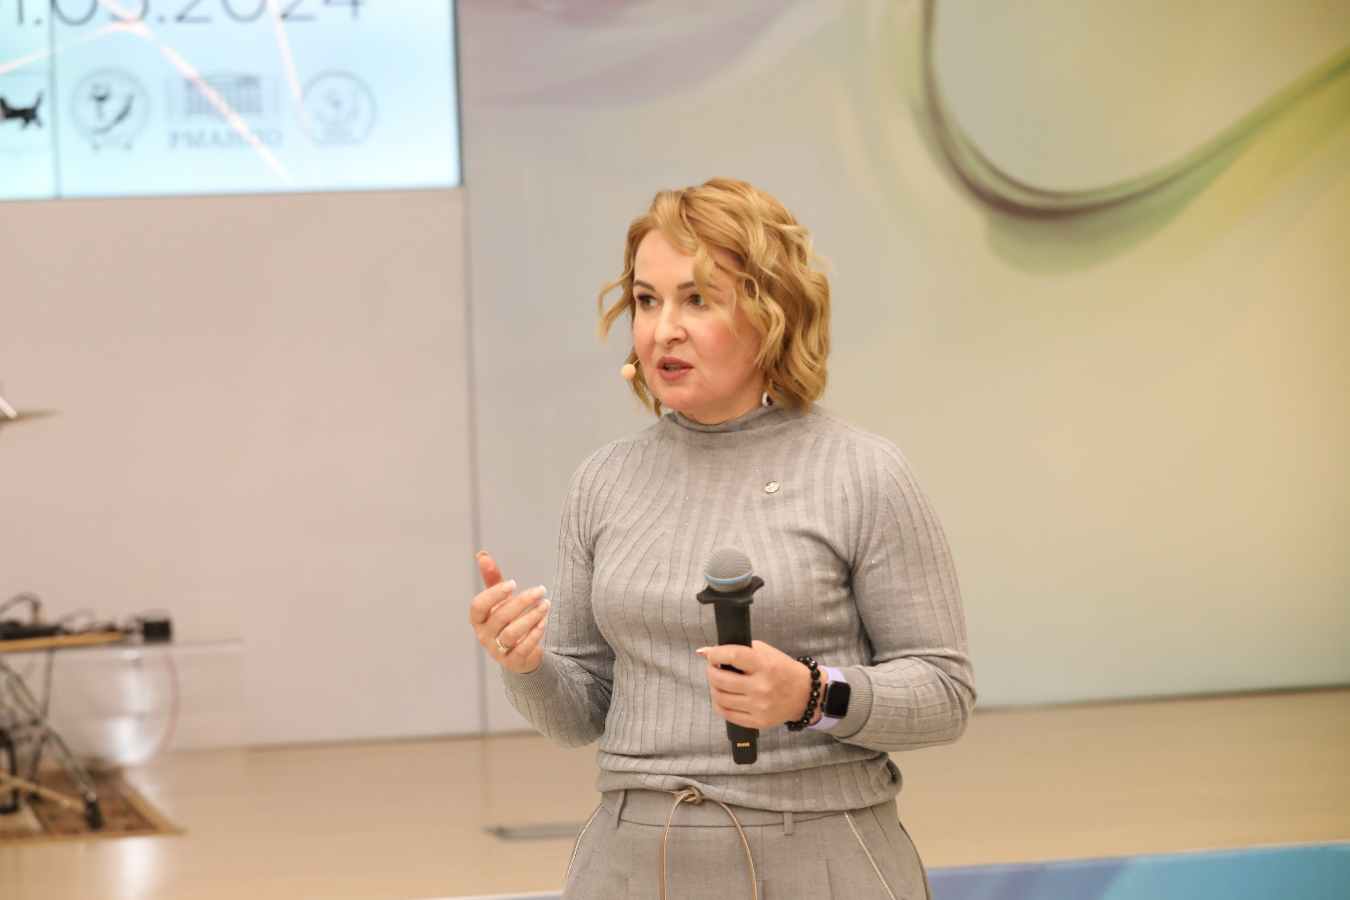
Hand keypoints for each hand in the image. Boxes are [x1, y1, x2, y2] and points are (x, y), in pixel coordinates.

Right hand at [470, 552, 548, 674]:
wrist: (519, 651)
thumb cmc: (507, 619)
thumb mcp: (500, 599)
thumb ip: (492, 579)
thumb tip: (482, 555)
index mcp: (478, 619)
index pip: (478, 606)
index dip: (494, 595)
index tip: (513, 584)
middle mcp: (484, 635)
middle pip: (500, 617)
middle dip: (521, 602)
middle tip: (541, 590)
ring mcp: (496, 650)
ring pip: (511, 634)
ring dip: (530, 618)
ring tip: (545, 605)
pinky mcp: (512, 661)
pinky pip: (522, 648)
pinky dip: (534, 635)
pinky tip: (544, 622)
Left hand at [699, 640, 823, 729]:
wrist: (805, 694)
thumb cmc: (783, 670)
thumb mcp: (765, 653)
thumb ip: (738, 649)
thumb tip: (705, 651)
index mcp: (765, 666)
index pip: (734, 656)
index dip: (717, 654)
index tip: (712, 654)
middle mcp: (762, 687)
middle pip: (721, 679)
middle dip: (711, 671)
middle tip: (713, 668)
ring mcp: (759, 707)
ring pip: (720, 698)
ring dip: (714, 687)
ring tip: (719, 683)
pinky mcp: (758, 722)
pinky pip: (727, 714)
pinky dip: (720, 704)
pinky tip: (725, 697)